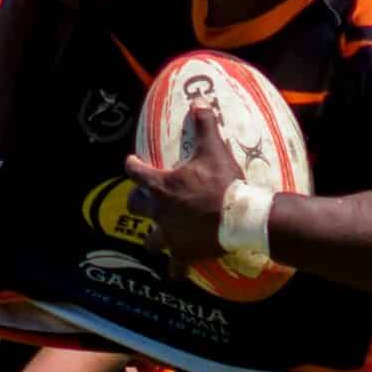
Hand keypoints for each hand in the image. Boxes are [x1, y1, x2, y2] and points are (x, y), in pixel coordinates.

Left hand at [122, 106, 238, 267]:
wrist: (240, 216)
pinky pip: (175, 267)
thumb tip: (198, 99)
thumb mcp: (214, 149)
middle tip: (142, 200)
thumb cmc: (224, 182)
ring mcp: (171, 235)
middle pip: (135, 207)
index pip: (136, 172)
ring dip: (154, 237)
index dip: (132, 165)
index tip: (131, 162)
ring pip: (151, 240)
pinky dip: (176, 269)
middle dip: (137, 202)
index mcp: (162, 186)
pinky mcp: (184, 254)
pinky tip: (177, 271)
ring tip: (160, 236)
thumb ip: (204, 124)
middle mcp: (160, 212)